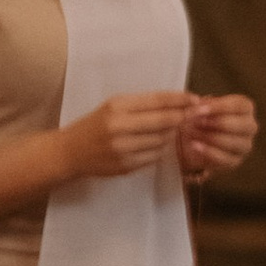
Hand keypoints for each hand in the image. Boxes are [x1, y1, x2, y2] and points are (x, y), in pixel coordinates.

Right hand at [58, 91, 196, 182]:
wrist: (69, 153)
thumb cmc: (94, 125)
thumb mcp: (113, 107)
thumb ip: (142, 105)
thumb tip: (177, 103)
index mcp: (117, 107)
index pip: (157, 101)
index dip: (180, 100)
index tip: (196, 100)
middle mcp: (120, 127)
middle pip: (164, 121)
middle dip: (183, 117)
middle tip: (195, 115)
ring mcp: (123, 149)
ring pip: (163, 140)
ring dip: (170, 134)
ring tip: (167, 129)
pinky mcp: (126, 166)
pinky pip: (155, 156)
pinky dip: (159, 149)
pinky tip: (153, 144)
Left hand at [182, 94, 257, 182]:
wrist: (194, 140)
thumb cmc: (201, 118)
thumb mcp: (202, 107)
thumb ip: (203, 106)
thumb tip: (200, 106)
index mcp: (245, 108)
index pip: (240, 105)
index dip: (220, 107)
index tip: (200, 109)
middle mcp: (250, 126)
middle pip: (241, 124)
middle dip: (217, 123)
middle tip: (196, 122)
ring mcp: (245, 145)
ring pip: (232, 142)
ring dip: (209, 137)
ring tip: (192, 132)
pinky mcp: (235, 160)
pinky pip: (224, 158)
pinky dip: (208, 151)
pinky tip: (195, 145)